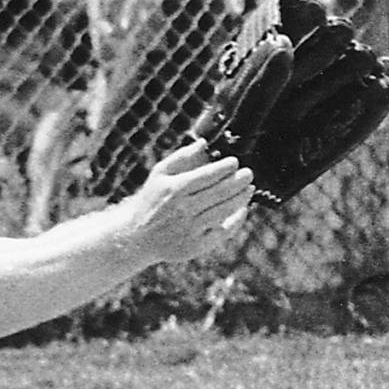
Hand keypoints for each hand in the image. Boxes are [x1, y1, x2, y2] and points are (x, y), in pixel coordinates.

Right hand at [127, 141, 254, 263]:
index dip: (224, 168)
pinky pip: (224, 231)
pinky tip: (243, 208)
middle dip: (238, 181)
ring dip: (241, 198)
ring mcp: (191, 229)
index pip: (206, 176)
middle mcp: (183, 210)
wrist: (138, 237)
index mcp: (174, 190)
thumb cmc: (153, 199)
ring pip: (225, 211)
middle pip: (219, 193)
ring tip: (249, 188)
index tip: (234, 162)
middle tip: (248, 173)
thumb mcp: (159, 174)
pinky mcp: (198, 245)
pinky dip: (237, 219)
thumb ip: (181, 157)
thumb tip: (203, 142)